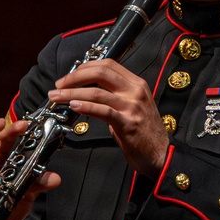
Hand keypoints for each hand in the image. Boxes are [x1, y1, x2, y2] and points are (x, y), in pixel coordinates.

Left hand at [48, 58, 168, 177]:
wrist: (161, 155)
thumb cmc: (144, 133)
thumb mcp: (131, 106)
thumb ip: (114, 96)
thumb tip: (87, 92)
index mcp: (136, 84)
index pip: (108, 65)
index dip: (85, 67)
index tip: (69, 76)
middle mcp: (135, 91)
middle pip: (101, 73)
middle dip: (75, 77)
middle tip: (59, 84)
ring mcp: (132, 107)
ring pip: (97, 92)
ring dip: (71, 93)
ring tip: (57, 97)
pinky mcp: (128, 123)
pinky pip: (103, 111)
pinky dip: (85, 106)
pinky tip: (74, 106)